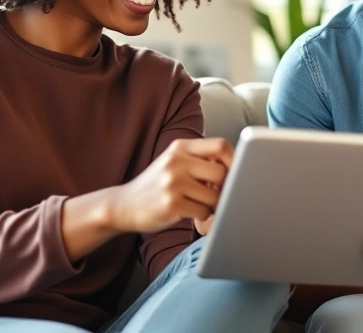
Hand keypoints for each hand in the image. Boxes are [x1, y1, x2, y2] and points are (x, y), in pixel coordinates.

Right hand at [109, 138, 231, 233]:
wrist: (123, 205)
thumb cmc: (157, 185)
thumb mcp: (174, 162)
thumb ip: (200, 160)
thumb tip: (238, 167)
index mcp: (180, 146)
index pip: (220, 146)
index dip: (234, 160)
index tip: (235, 173)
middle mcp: (176, 161)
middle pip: (222, 173)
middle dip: (225, 188)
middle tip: (216, 195)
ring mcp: (172, 182)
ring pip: (215, 196)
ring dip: (213, 205)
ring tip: (199, 205)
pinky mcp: (171, 204)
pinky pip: (203, 212)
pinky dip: (202, 217)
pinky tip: (190, 214)